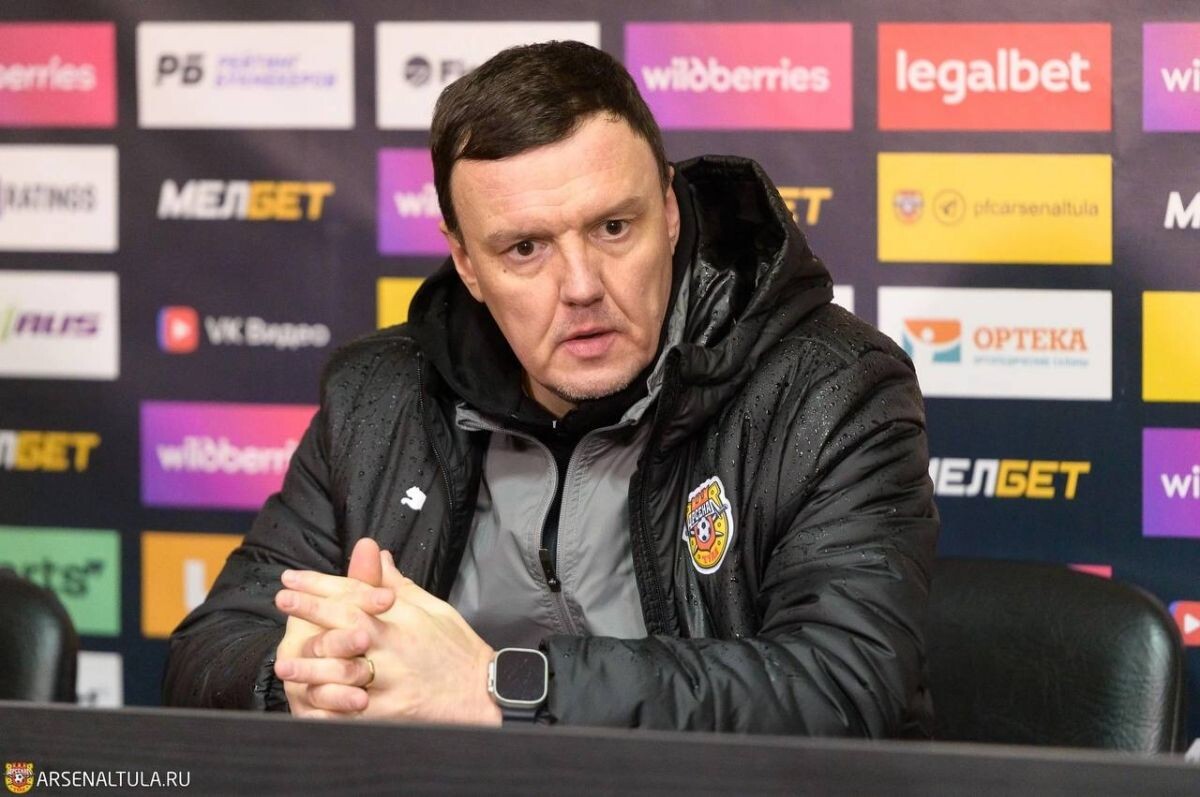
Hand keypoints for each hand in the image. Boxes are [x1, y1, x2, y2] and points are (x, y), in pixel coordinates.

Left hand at [275, 546, 500, 725]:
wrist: (484, 691)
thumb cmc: (457, 648)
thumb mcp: (433, 608)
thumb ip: (398, 584)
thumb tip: (376, 554)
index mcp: (404, 615)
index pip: (356, 592)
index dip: (322, 583)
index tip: (292, 578)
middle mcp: (395, 643)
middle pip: (345, 622)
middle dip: (310, 609)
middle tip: (280, 600)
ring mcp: (393, 678)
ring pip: (345, 668)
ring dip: (312, 664)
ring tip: (283, 661)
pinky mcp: (393, 709)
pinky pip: (355, 708)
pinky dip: (332, 707)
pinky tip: (309, 704)